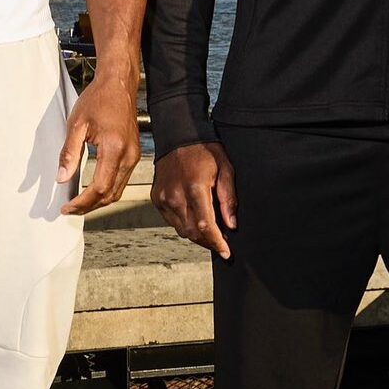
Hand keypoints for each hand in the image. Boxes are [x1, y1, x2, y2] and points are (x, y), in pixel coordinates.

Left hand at [59, 64, 141, 214]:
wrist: (119, 84)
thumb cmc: (98, 99)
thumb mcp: (77, 124)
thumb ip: (69, 153)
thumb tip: (61, 178)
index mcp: (114, 148)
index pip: (99, 188)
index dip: (82, 203)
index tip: (66, 207)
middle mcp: (128, 156)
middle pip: (110, 195)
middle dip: (89, 206)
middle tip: (69, 209)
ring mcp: (134, 156)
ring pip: (118, 191)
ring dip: (98, 201)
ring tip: (78, 203)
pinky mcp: (134, 154)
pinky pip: (122, 180)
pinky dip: (107, 190)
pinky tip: (92, 190)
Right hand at [152, 141, 237, 258]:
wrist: (178, 136)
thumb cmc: (203, 149)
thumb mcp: (225, 168)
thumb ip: (228, 198)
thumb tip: (231, 224)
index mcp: (195, 188)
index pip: (206, 226)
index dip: (217, 243)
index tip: (226, 253)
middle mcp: (176, 195)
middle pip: (193, 232)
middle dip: (209, 242)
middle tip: (221, 242)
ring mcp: (164, 198)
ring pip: (181, 229)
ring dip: (197, 235)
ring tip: (209, 231)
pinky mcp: (157, 198)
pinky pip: (171, 220)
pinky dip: (184, 224)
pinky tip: (193, 217)